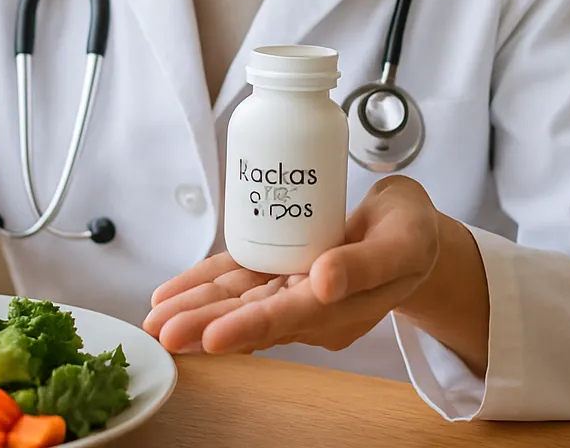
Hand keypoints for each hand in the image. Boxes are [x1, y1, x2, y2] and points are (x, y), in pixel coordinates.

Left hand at [143, 176, 444, 354]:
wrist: (412, 230)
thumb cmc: (413, 234)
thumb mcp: (403, 242)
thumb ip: (367, 263)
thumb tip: (323, 279)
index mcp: (344, 304)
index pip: (291, 317)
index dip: (251, 327)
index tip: (215, 338)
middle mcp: (312, 304)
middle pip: (254, 315)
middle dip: (207, 324)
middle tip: (163, 332)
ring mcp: (293, 289)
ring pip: (239, 300)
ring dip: (197, 308)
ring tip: (156, 318)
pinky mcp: (281, 269)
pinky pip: (238, 279)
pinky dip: (206, 283)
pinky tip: (173, 293)